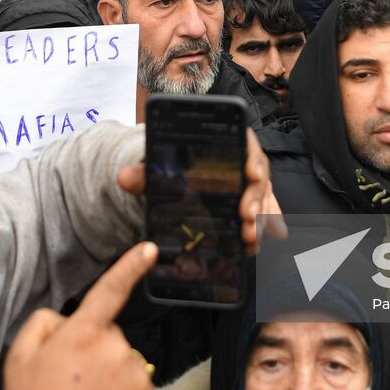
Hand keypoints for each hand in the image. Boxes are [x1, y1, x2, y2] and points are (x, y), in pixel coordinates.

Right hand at [3, 243, 159, 389]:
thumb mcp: (19, 359)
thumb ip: (43, 324)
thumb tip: (66, 318)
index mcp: (84, 334)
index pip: (110, 291)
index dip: (131, 266)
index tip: (150, 249)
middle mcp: (117, 351)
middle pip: (111, 337)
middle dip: (95, 352)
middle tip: (70, 382)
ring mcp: (136, 379)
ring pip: (125, 365)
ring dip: (110, 378)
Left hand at [117, 129, 280, 254]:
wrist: (181, 183)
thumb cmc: (177, 170)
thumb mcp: (160, 171)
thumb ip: (145, 174)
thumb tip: (124, 177)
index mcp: (228, 143)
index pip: (247, 143)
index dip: (252, 157)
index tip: (251, 174)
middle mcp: (244, 162)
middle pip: (259, 176)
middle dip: (256, 198)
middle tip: (247, 216)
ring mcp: (251, 186)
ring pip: (264, 199)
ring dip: (262, 218)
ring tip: (250, 236)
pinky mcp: (253, 204)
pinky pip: (264, 216)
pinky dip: (263, 231)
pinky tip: (256, 246)